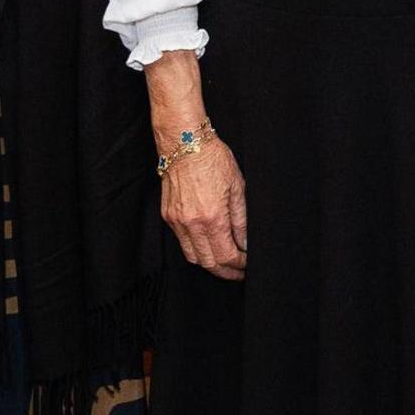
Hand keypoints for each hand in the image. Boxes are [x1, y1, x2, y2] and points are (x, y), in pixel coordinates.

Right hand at [160, 133, 248, 279]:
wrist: (185, 143)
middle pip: (209, 263)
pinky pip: (182, 242)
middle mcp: (192, 224)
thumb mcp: (238, 187)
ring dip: (209, 264)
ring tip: (223, 262)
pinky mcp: (168, 216)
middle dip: (225, 271)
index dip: (239, 265)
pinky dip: (196, 249)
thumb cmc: (213, 159)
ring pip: (193, 257)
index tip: (246, 264)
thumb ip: (241, 220)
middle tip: (237, 271)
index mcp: (212, 218)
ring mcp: (177, 221)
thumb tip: (245, 243)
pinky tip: (207, 245)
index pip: (227, 255)